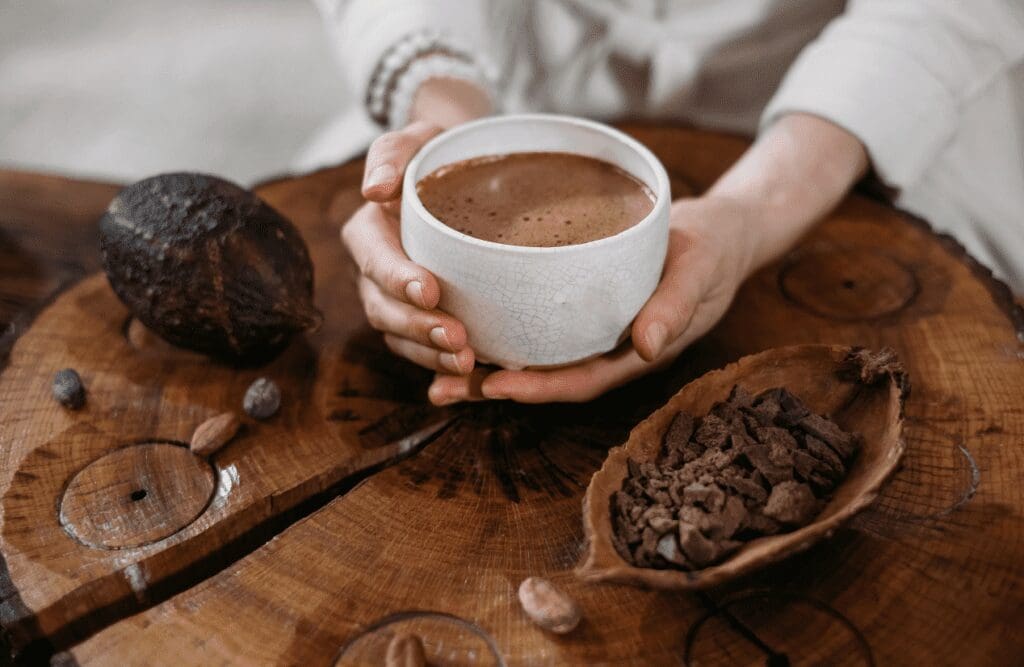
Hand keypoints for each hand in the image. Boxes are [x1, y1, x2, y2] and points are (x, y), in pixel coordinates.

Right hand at [342, 121, 476, 377]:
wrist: (462, 175)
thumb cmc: (438, 154)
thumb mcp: (417, 139)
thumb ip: (392, 155)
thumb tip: (373, 189)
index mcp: (369, 233)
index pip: (374, 259)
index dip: (397, 278)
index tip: (430, 290)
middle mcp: (375, 273)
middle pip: (384, 309)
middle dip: (417, 327)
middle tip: (457, 339)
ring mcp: (395, 301)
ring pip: (400, 337)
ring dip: (430, 354)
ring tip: (466, 362)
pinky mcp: (420, 319)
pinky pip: (422, 350)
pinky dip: (440, 366)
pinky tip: (471, 375)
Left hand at [428, 196, 754, 403]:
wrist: (719, 232)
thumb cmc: (712, 251)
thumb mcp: (700, 270)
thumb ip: (676, 305)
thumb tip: (648, 346)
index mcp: (635, 352)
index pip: (580, 381)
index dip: (538, 387)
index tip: (494, 384)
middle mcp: (606, 349)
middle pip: (544, 377)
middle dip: (492, 387)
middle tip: (438, 387)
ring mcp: (592, 331)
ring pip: (533, 356)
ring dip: (485, 365)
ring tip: (431, 367)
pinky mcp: (578, 307)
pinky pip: (535, 326)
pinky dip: (501, 329)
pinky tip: (461, 321)